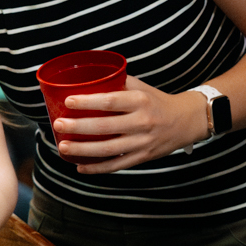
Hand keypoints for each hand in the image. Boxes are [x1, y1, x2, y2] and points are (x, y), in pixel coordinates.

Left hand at [52, 73, 206, 173]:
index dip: (88, 102)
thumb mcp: (142, 87)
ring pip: (109, 149)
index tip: (68, 101)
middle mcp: (142, 122)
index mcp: (140, 101)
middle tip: (58, 125)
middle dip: (78, 127)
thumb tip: (88, 77)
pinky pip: (117, 165)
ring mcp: (143, 142)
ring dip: (83, 150)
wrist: (187, 121)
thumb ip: (118, 83)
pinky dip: (97, 168)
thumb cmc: (158, 101)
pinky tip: (80, 167)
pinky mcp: (143, 157)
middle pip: (105, 127)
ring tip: (63, 147)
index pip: (110, 101)